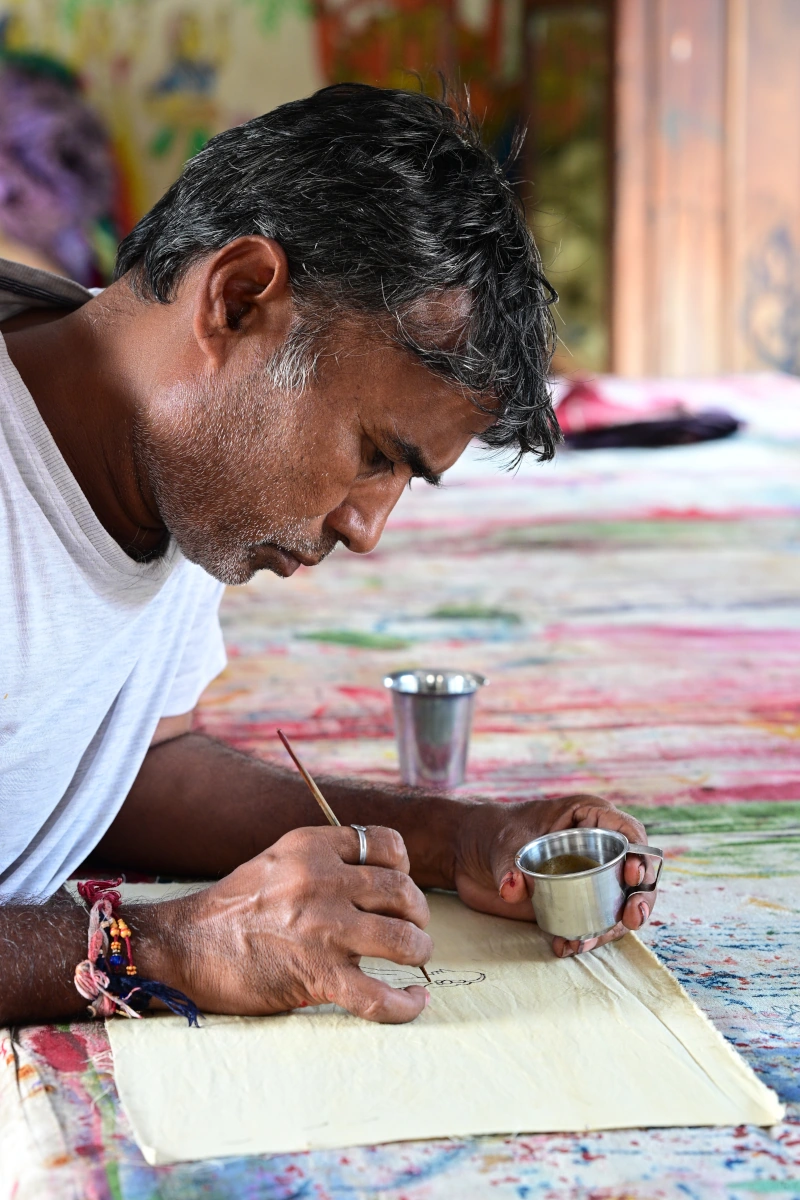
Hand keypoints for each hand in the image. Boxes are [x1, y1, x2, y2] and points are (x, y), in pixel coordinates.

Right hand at [169, 825, 431, 1022]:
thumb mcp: (278, 860)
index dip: (404, 866)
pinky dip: (404, 1005)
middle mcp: (322, 881)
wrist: (186, 947)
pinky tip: (413, 1003)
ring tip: (415, 957)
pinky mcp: (317, 975)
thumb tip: (375, 875)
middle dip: (418, 912)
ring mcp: (322, 929)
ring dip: (418, 951)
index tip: (399, 885)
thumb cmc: (233, 908)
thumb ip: (323, 859)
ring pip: (402, 940)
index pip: (386, 844)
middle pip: (402, 891)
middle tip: (414, 926)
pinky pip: (378, 996)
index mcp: (312, 847)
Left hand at [452, 795, 656, 956]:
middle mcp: (596, 847)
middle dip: (640, 900)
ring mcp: (588, 877)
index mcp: (588, 818)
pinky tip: (565, 946)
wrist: (467, 853)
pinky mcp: (575, 902)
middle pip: (637, 875)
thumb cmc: (490, 830)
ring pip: (619, 904)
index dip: (641, 856)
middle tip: (629, 919)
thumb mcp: (501, 842)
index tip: (632, 877)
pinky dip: (585, 938)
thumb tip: (513, 889)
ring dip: (612, 928)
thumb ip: (509, 865)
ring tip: (584, 941)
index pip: (630, 834)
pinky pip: (593, 922)